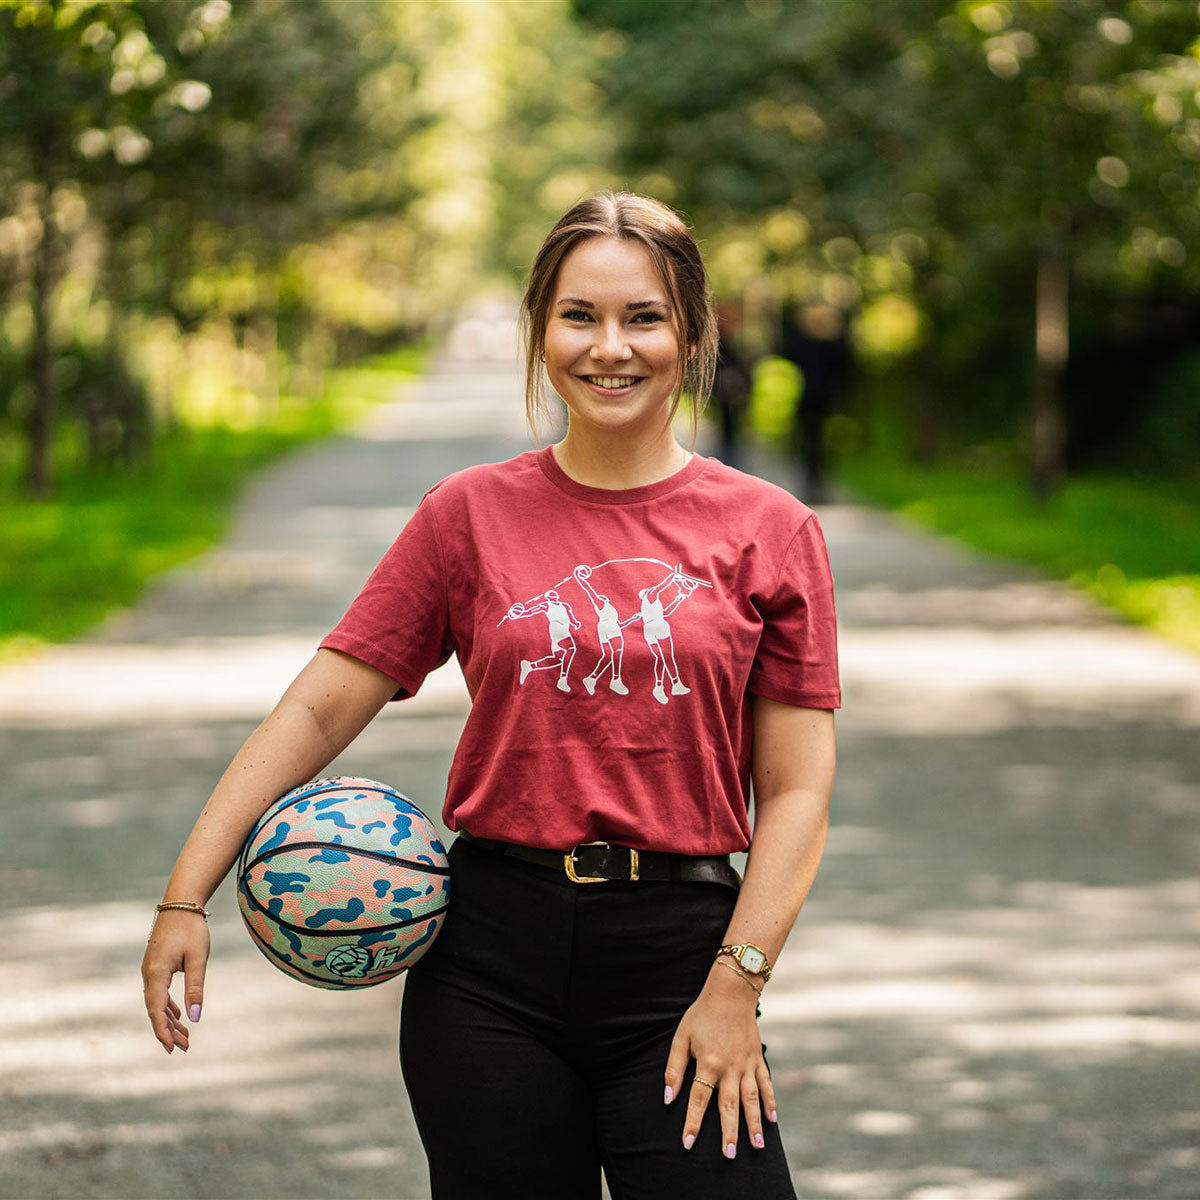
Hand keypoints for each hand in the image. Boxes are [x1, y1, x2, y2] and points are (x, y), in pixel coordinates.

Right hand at [141, 909, 209, 1053]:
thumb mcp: (197, 959)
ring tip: (185, 1036)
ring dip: (170, 1019)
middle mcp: (149, 975)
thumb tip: (195, 1018)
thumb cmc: (191, 929)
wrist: (181, 903)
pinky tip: (179, 1014)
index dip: (163, 1031)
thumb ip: (195, 988)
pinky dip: (169, 1006)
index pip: (156, 1010)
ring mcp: (151, 970)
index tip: (172, 1048)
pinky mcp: (157, 966)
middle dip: (169, 1030)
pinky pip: (160, 992)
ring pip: (158, 1002)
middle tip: (184, 1048)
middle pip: (156, 1010)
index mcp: (156, 974)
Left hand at [663, 963, 777, 1157]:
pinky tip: (773, 1119)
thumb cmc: (702, 1015)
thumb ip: (675, 1069)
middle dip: (729, 1133)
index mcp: (708, 1063)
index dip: (692, 1123)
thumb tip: (668, 1097)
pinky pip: (765, 1084)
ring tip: (757, 1146)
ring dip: (754, 1124)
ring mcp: (746, 1065)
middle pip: (729, 1106)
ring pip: (751, 1100)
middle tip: (729, 1155)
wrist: (730, 992)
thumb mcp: (681, 1037)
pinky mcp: (757, 1059)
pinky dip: (770, 1101)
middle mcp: (730, 1068)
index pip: (699, 1100)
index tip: (688, 1143)